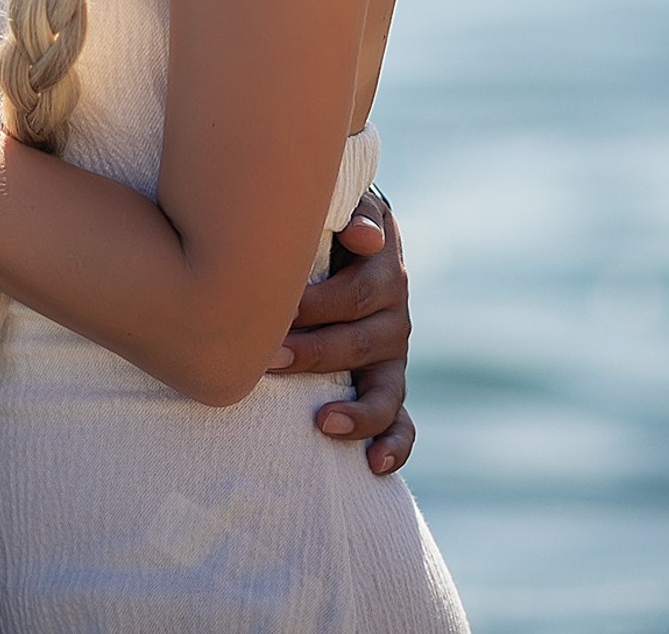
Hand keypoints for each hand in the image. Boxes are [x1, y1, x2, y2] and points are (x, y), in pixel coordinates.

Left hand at [268, 190, 414, 473]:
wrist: (338, 231)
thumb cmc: (321, 217)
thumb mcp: (337, 203)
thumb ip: (350, 212)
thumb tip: (364, 236)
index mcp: (382, 267)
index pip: (359, 292)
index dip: (318, 305)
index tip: (279, 314)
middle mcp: (394, 312)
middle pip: (361, 341)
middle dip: (313, 353)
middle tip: (265, 360)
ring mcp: (393, 352)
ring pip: (385, 389)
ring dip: (356, 410)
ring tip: (322, 421)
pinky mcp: (387, 382)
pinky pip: (402, 421)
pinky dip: (394, 445)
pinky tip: (374, 466)